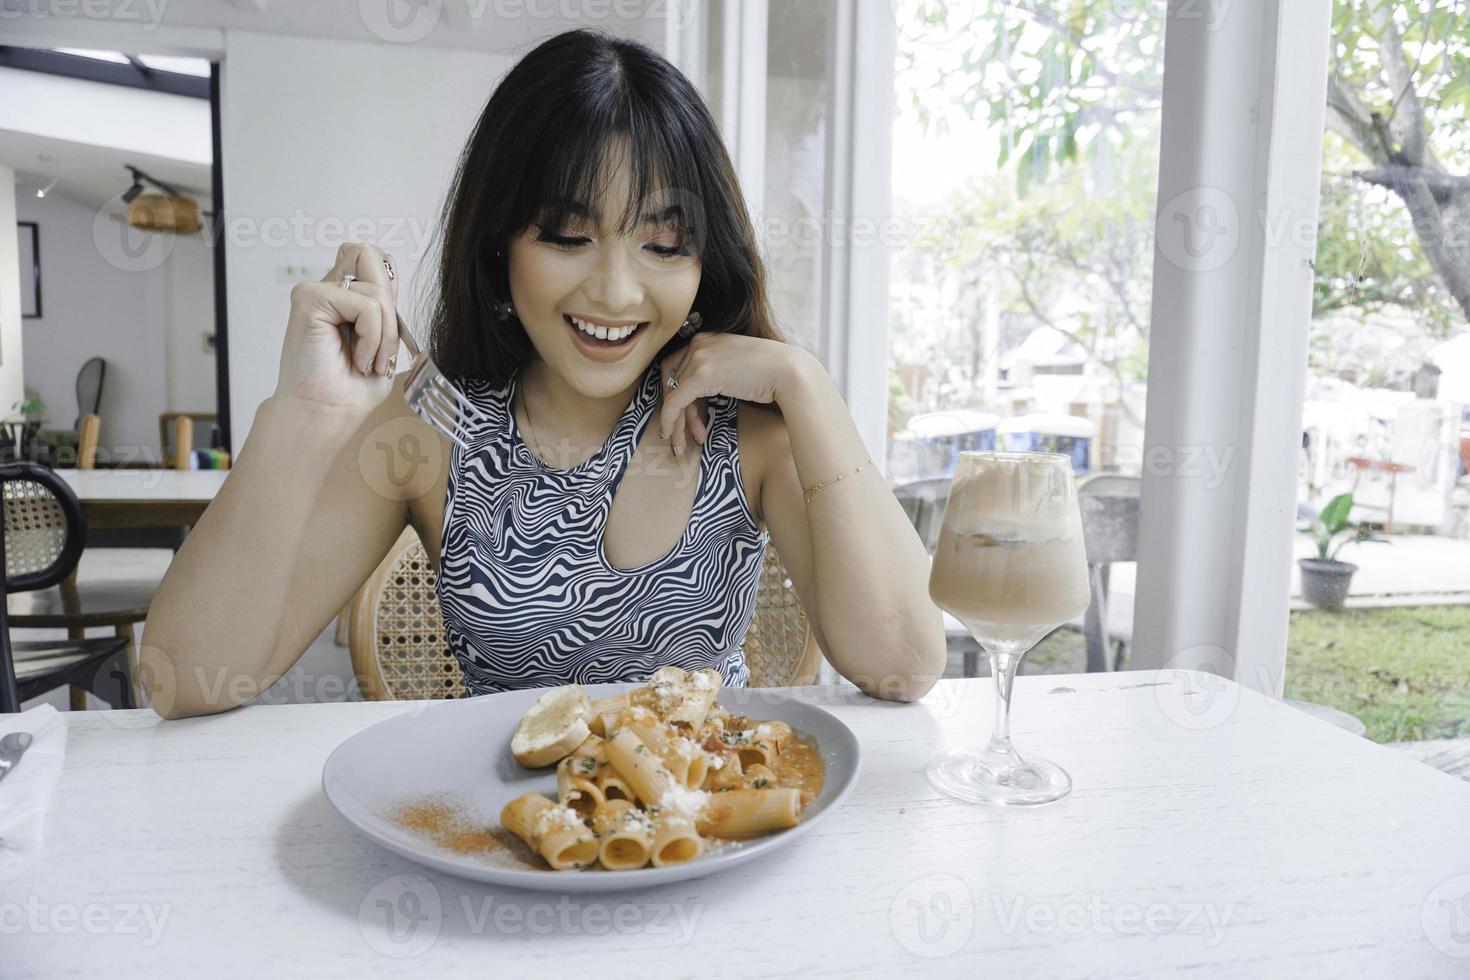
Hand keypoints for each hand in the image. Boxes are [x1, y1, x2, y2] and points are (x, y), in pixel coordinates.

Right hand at [272, 242, 402, 419]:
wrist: (326, 413)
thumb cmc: (351, 387)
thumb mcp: (382, 339)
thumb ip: (384, 304)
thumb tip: (389, 272)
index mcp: (345, 295)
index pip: (375, 260)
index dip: (390, 289)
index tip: (386, 331)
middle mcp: (329, 288)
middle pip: (372, 256)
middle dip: (389, 307)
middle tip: (380, 346)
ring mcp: (316, 291)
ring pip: (377, 291)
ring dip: (384, 335)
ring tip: (368, 361)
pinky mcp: (309, 299)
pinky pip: (366, 305)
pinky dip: (372, 338)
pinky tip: (358, 359)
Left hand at [655, 332, 812, 454]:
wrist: (788, 372)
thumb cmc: (770, 374)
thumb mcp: (733, 367)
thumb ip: (714, 374)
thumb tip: (697, 396)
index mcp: (706, 338)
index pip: (676, 367)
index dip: (675, 394)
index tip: (685, 416)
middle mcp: (698, 343)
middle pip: (671, 381)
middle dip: (675, 411)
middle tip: (679, 435)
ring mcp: (698, 357)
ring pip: (672, 394)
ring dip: (676, 423)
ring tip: (682, 445)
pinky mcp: (700, 375)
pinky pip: (675, 402)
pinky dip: (670, 420)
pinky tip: (674, 437)